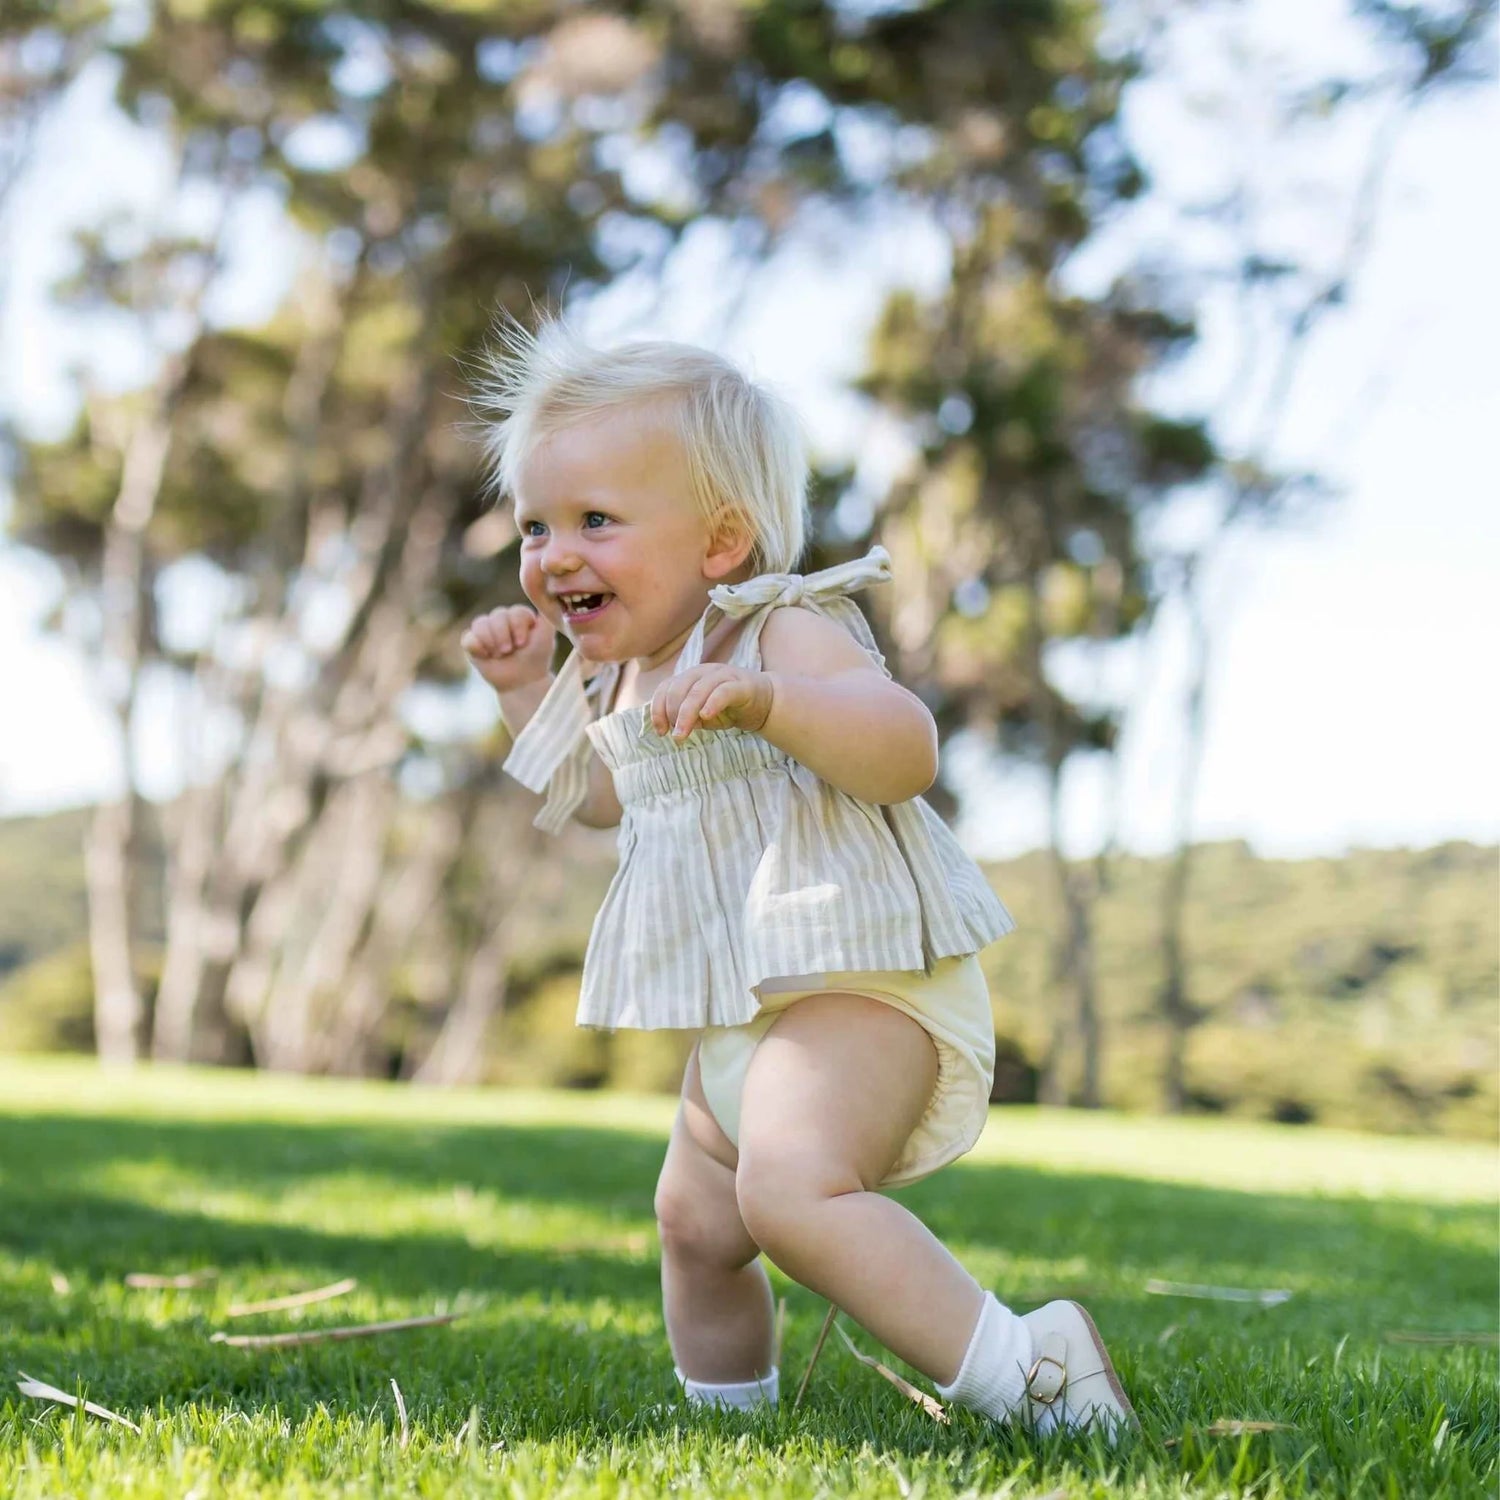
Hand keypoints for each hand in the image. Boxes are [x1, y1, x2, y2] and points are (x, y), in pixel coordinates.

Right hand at [461, 605, 555, 692]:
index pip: (515, 611)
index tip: (522, 643)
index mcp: (520, 616)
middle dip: (503, 635)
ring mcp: (486, 630)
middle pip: (497, 615)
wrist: (523, 682)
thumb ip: (548, 616)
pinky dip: (475, 646)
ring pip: (480, 623)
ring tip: (499, 655)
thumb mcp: (547, 637)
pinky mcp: (473, 644)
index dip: (517, 626)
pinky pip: (467, 637)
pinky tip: (485, 656)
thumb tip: (546, 595)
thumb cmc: (536, 659)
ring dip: (490, 641)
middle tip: (509, 651)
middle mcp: (502, 619)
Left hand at [650, 664, 774, 741]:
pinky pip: (723, 691)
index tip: (661, 731)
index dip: (658, 709)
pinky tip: (705, 717)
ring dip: (686, 714)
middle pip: (679, 689)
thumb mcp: (703, 716)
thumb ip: (688, 718)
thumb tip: (675, 727)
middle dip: (672, 714)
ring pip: (697, 691)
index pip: (666, 687)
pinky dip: (712, 703)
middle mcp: (704, 672)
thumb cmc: (729, 709)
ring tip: (682, 734)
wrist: (765, 702)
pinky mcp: (741, 685)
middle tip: (675, 737)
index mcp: (691, 677)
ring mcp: (723, 675)